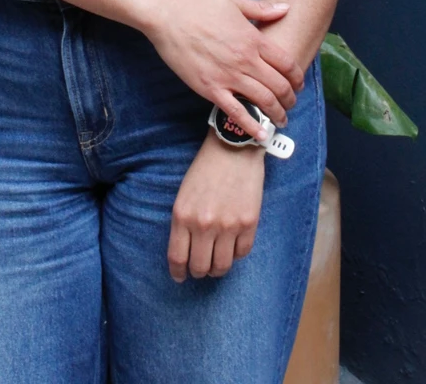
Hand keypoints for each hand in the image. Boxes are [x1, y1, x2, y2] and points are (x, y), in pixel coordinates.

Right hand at [145, 0, 303, 138]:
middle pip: (279, 85)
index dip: (297, 76)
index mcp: (253, 39)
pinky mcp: (210, 89)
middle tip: (291, 103)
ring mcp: (228, 76)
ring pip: (263, 101)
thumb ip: (261, 8)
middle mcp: (245, 60)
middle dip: (290, 98)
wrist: (168, 17)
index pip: (286, 63)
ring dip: (277, 113)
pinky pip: (235, 112)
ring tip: (281, 119)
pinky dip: (251, 126)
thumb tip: (285, 8)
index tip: (299, 83)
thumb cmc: (199, 6)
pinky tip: (261, 135)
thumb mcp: (233, 1)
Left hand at [168, 132, 265, 280]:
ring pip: (222, 266)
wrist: (233, 148)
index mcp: (183, 216)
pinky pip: (242, 254)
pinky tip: (232, 246)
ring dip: (218, 268)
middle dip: (199, 271)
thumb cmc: (205, 169)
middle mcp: (204, 224)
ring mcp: (227, 226)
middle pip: (200, 267)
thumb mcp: (184, 194)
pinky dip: (236, 254)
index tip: (180, 277)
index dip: (178, 273)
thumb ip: (184, 223)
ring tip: (217, 261)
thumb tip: (185, 252)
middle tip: (201, 268)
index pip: (178, 258)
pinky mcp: (248, 224)